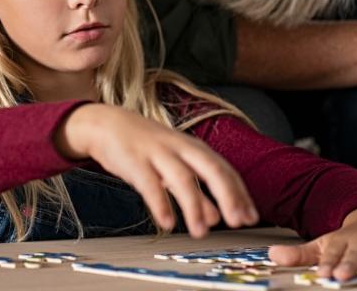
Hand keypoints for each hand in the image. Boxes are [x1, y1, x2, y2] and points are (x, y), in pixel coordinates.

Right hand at [54, 103, 257, 237]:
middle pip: (211, 169)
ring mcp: (157, 153)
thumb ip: (196, 192)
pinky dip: (160, 204)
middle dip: (228, 196)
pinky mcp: (134, 161)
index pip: (224, 170)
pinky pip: (150, 184)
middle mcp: (180, 147)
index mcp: (193, 148)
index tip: (251, 218)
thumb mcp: (174, 167)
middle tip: (239, 222)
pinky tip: (168, 223)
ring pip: (182, 178)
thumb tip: (217, 218)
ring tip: (202, 233)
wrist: (105, 124)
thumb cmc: (144, 146)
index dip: (240, 193)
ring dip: (195, 206)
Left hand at [268, 205, 356, 281]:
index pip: (332, 253)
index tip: (323, 273)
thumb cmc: (347, 241)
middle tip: (343, 274)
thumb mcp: (323, 246)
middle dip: (350, 263)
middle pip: (356, 252)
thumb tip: (271, 255)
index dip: (328, 262)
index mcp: (341, 241)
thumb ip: (300, 255)